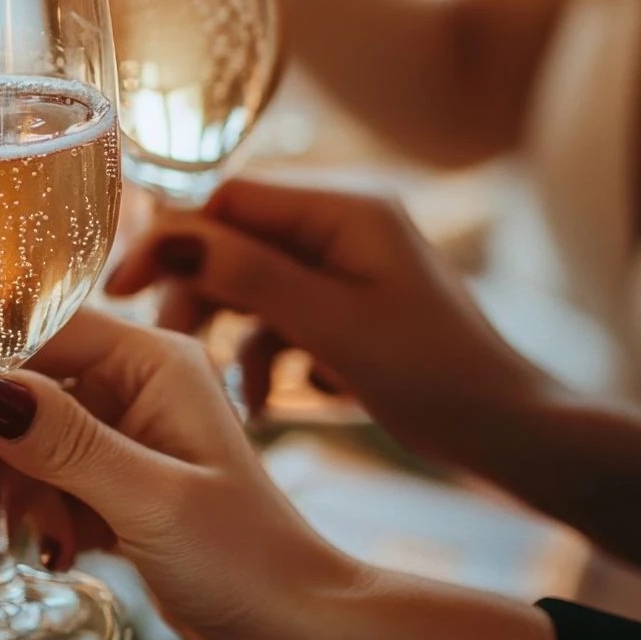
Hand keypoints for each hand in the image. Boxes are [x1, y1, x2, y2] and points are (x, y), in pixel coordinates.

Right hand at [0, 308, 357, 639]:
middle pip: (21, 388)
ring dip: (6, 490)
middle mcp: (132, 382)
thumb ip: (66, 442)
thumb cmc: (245, 556)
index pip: (42, 333)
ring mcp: (119, 429)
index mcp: (152, 361)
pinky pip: (42, 476)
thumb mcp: (151, 499)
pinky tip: (53, 552)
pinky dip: (33, 513)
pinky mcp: (110, 474)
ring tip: (5, 543)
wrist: (289, 619)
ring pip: (22, 437)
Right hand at [102, 179, 542, 460]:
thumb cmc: (439, 378)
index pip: (228, 200)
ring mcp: (349, 271)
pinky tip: (271, 405)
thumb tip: (165, 231)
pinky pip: (283, 322)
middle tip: (167, 350)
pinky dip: (267, 361)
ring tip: (227, 391)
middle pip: (234, 244)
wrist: (518, 438)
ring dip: (232, 339)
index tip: (122, 290)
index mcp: (345, 210)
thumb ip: (247, 273)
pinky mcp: (351, 314)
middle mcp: (345, 228)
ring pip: (253, 289)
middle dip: (198, 298)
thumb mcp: (330, 325)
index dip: (169, 239)